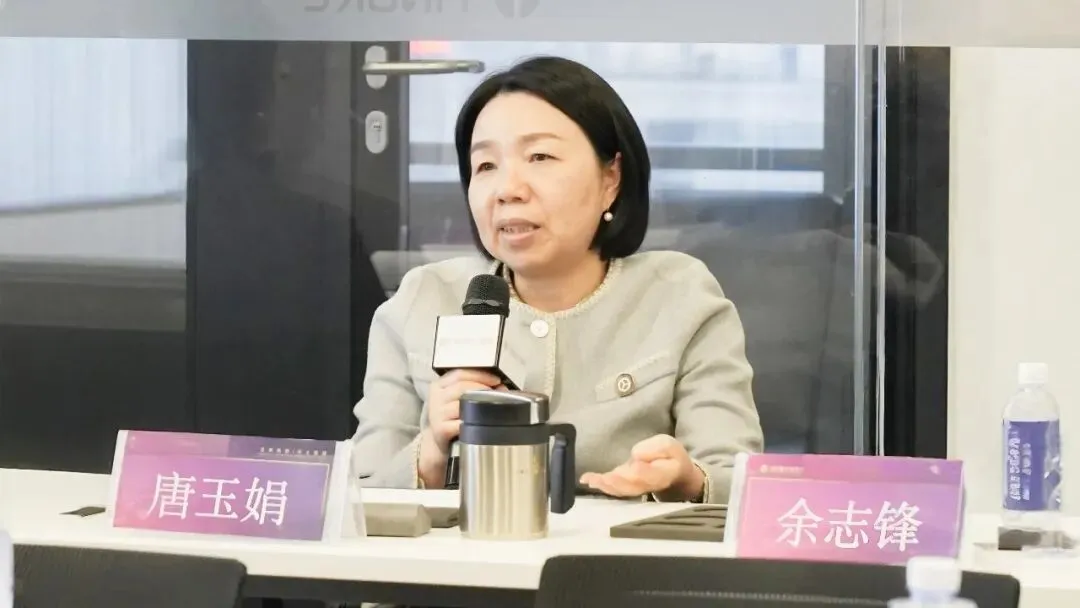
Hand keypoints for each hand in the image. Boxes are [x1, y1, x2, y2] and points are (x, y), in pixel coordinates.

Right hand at [418, 369, 501, 486]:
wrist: (437, 443)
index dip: (480, 375)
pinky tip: (482, 422)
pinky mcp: (441, 430)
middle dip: (483, 388)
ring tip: (494, 407)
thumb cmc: (452, 418)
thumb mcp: (457, 400)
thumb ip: (474, 389)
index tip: (496, 380)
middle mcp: (436, 398)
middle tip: (498, 393)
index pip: (459, 373)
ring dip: (481, 404)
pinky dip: (473, 422)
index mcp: (438, 386)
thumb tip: (501, 387)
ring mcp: (437, 414)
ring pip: (461, 403)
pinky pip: (460, 423)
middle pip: (461, 386)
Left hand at [580, 434, 703, 500]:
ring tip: (592, 480)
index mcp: (665, 474)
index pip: (655, 475)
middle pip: (634, 486)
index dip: (645, 472)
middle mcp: (649, 485)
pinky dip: (599, 484)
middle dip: (619, 482)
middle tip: (606, 477)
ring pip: (621, 490)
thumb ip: (657, 448)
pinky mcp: (625, 486)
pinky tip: (586, 479)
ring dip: (606, 485)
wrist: (673, 474)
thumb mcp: (669, 444)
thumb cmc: (670, 456)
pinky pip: (613, 488)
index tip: (636, 465)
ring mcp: (636, 488)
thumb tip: (637, 455)